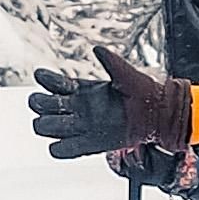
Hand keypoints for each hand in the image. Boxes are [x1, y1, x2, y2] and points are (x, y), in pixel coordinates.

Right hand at [29, 47, 190, 166]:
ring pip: (49, 126)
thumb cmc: (143, 92)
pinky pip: (65, 149)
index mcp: (83, 89)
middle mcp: (79, 107)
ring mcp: (82, 125)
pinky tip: (60, 144)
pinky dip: (59, 148)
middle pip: (45, 106)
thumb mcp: (125, 73)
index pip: (55, 84)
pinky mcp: (89, 144)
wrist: (157, 114)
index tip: (42, 76)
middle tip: (46, 102)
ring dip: (46, 124)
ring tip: (51, 121)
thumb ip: (110, 61)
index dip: (46, 80)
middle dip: (41, 104)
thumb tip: (97, 49)